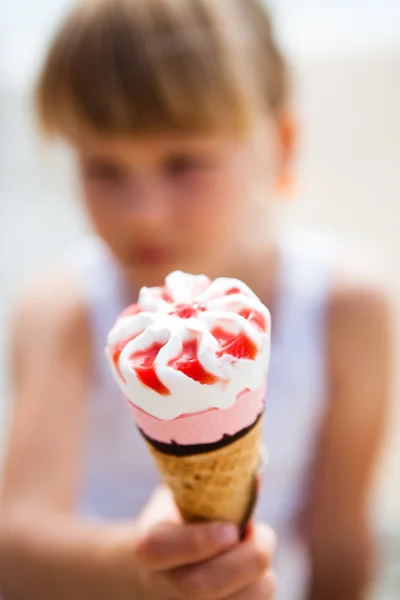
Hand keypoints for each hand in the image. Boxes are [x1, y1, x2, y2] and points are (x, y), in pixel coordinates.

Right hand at [133, 487, 276, 598]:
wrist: (171, 568)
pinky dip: (262, 588)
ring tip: (260, 550)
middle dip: (245, 559)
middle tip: (263, 535)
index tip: (230, 528)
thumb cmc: (189, 521)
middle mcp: (162, 583)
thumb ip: (216, 488)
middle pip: (201, 587)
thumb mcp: (190, 497)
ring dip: (262, 576)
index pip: (159, 548)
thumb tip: (256, 479)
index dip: (197, 541)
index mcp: (150, 545)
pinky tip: (256, 572)